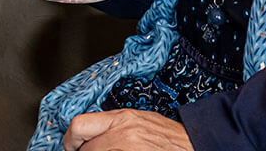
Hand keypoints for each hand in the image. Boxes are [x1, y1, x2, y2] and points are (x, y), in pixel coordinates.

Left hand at [63, 109, 193, 150]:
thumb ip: (114, 126)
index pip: (79, 125)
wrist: (195, 144)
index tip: (71, 147)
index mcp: (123, 118)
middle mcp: (124, 133)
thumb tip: (89, 139)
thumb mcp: (139, 122)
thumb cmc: (170, 137)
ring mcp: (129, 149)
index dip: (70, 141)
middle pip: (85, 148)